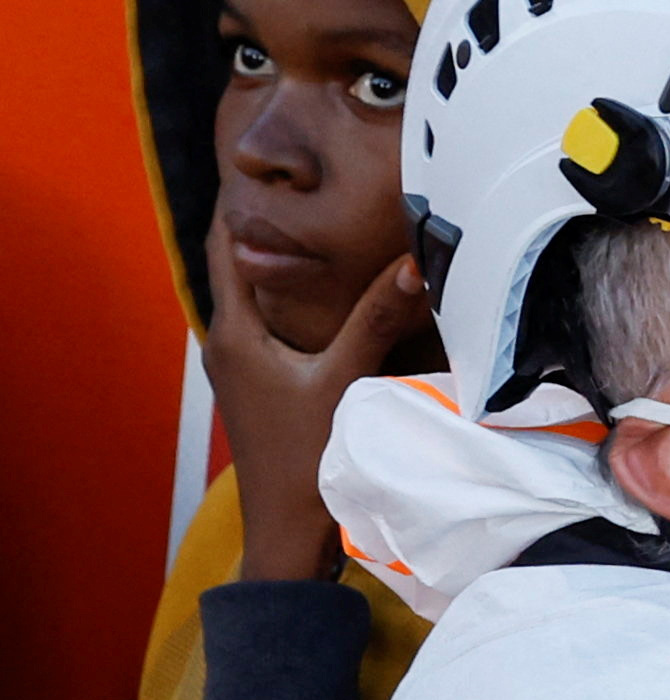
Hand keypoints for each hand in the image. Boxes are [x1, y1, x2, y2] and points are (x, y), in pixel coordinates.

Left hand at [202, 218, 419, 584]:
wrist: (287, 531)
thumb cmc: (304, 458)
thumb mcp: (344, 381)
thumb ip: (377, 320)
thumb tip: (413, 263)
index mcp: (236, 333)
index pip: (227, 249)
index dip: (239, 206)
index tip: (260, 167)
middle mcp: (228, 345)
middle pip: (239, 270)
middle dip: (263, 229)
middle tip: (297, 187)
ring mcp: (241, 370)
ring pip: (254, 300)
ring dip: (277, 268)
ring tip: (312, 231)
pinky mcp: (260, 390)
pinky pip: (269, 328)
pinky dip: (289, 303)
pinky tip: (323, 301)